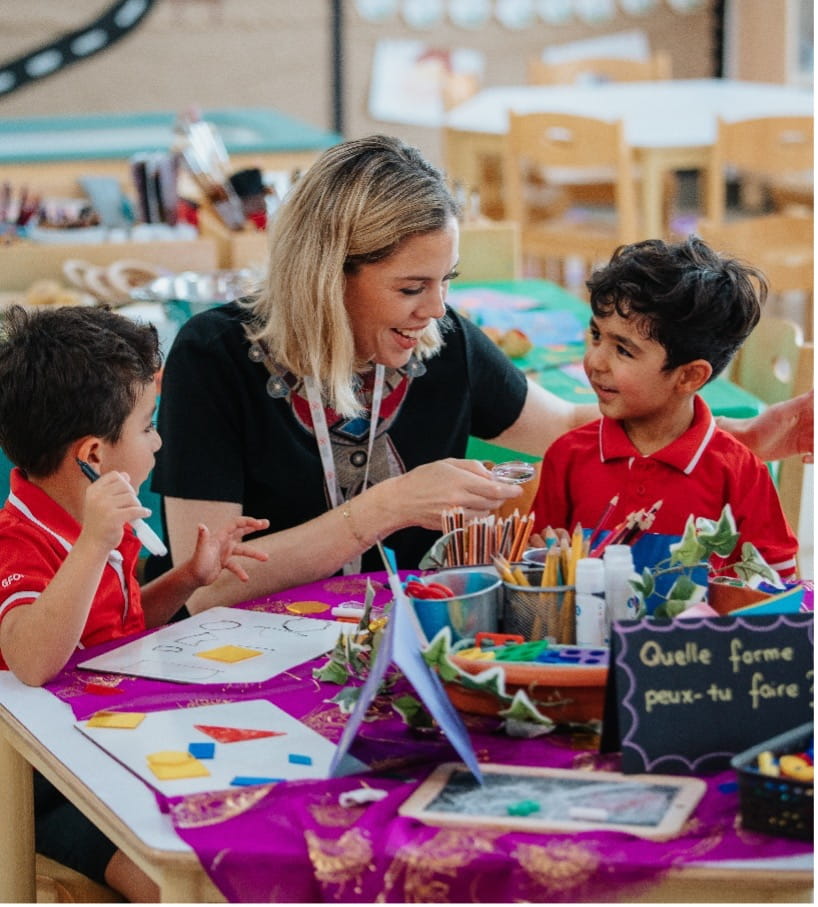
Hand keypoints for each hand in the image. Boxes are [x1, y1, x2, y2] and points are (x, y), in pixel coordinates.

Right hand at [80, 471, 148, 551]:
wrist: (93, 543)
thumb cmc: (99, 522)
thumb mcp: (100, 502)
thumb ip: (112, 488)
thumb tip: (125, 475)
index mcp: (93, 490)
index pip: (114, 475)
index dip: (124, 482)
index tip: (125, 492)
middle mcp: (97, 496)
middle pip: (125, 485)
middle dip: (131, 494)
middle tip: (130, 505)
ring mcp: (104, 507)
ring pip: (131, 497)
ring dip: (136, 505)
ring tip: (133, 513)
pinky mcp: (114, 518)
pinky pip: (136, 510)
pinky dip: (143, 512)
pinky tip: (145, 514)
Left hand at [187, 517, 269, 584]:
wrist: (191, 577)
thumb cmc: (196, 563)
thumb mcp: (202, 550)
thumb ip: (202, 538)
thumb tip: (201, 526)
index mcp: (220, 536)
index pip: (237, 524)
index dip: (249, 522)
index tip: (261, 524)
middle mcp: (223, 542)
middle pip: (241, 531)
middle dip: (254, 526)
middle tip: (267, 524)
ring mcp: (224, 552)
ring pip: (243, 550)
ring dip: (254, 553)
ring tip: (266, 558)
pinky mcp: (224, 562)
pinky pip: (236, 565)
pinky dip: (241, 571)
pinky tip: (245, 579)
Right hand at [394, 458, 522, 529]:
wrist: (402, 500)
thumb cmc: (423, 479)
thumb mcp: (448, 464)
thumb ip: (472, 467)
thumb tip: (491, 475)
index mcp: (460, 481)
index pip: (494, 489)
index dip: (510, 490)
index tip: (517, 489)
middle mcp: (460, 499)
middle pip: (493, 502)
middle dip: (501, 497)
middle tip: (501, 491)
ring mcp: (456, 515)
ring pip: (485, 514)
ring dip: (489, 506)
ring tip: (481, 498)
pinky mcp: (452, 526)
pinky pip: (474, 522)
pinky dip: (478, 516)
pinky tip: (472, 508)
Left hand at [721, 390, 813, 463]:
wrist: (748, 444)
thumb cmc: (761, 425)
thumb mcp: (782, 413)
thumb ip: (802, 402)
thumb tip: (816, 388)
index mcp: (806, 407)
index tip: (814, 428)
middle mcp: (809, 420)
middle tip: (812, 442)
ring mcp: (808, 433)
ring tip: (811, 451)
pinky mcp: (804, 447)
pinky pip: (817, 453)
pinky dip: (815, 457)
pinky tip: (804, 459)